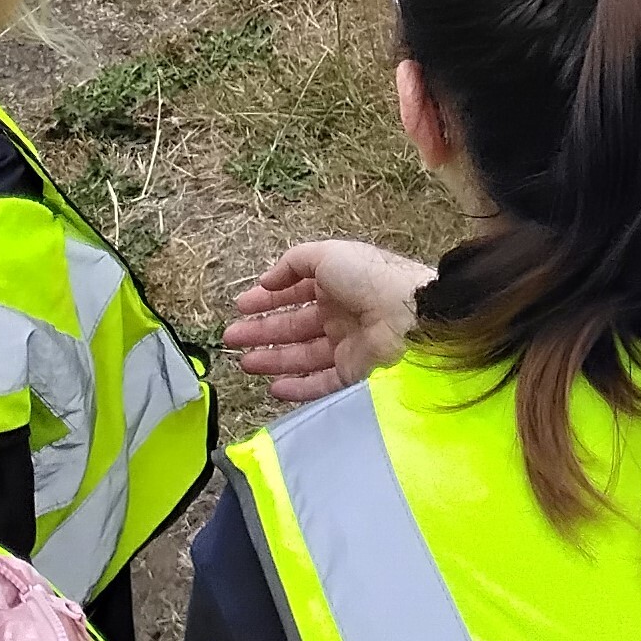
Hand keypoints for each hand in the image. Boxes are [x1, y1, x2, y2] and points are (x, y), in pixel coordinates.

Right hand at [224, 239, 431, 399]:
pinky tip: (272, 386)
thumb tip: (266, 280)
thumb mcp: (327, 254)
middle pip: (293, 326)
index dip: (267, 299)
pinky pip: (320, 383)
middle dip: (261, 332)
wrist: (409, 315)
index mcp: (336, 284)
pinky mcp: (353, 373)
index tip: (240, 307)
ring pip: (302, 356)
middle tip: (230, 338)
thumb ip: (292, 264)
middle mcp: (340, 315)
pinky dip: (297, 387)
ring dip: (272, 359)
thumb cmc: (368, 277)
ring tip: (243, 362)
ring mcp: (347, 346)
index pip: (295, 294)